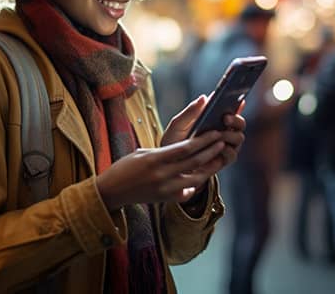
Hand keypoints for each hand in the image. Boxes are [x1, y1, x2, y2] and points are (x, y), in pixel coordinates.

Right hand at [96, 130, 225, 210]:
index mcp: (155, 158)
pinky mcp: (165, 199)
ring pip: (196, 179)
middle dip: (211, 151)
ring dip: (210, 168)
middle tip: (223, 141)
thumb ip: (164, 152)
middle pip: (194, 162)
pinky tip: (201, 177)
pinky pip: (187, 192)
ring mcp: (165, 189)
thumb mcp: (143, 153)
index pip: (186, 148)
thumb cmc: (125, 167)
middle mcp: (162, 174)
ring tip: (219, 158)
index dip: (203, 140)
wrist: (111, 191)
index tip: (215, 133)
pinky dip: (195, 185)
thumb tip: (184, 148)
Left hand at [162, 96, 245, 199]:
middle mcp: (224, 132)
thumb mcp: (178, 125)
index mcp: (215, 119)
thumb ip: (190, 112)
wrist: (169, 166)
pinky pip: (232, 155)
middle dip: (236, 120)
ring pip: (239, 138)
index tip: (236, 100)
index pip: (232, 109)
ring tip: (219, 134)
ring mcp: (225, 146)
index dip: (238, 104)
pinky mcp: (223, 161)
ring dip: (230, 135)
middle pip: (240, 124)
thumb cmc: (173, 141)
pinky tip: (219, 147)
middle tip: (225, 118)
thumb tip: (204, 97)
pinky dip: (227, 150)